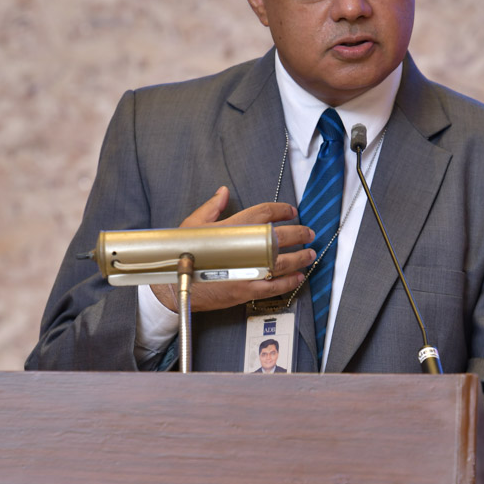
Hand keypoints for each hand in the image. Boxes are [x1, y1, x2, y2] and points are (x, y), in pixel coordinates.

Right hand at [151, 187, 315, 313]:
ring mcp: (246, 270)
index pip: (264, 213)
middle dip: (298, 234)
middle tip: (308, 233)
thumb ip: (212, 208)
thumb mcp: (193, 225)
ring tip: (309, 254)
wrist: (174, 285)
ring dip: (299, 257)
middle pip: (279, 237)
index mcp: (231, 228)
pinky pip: (274, 286)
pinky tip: (298, 277)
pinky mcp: (245, 290)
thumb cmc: (182, 254)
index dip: (281, 210)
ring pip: (282, 263)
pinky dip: (289, 281)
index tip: (291, 211)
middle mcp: (242, 248)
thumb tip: (223, 193)